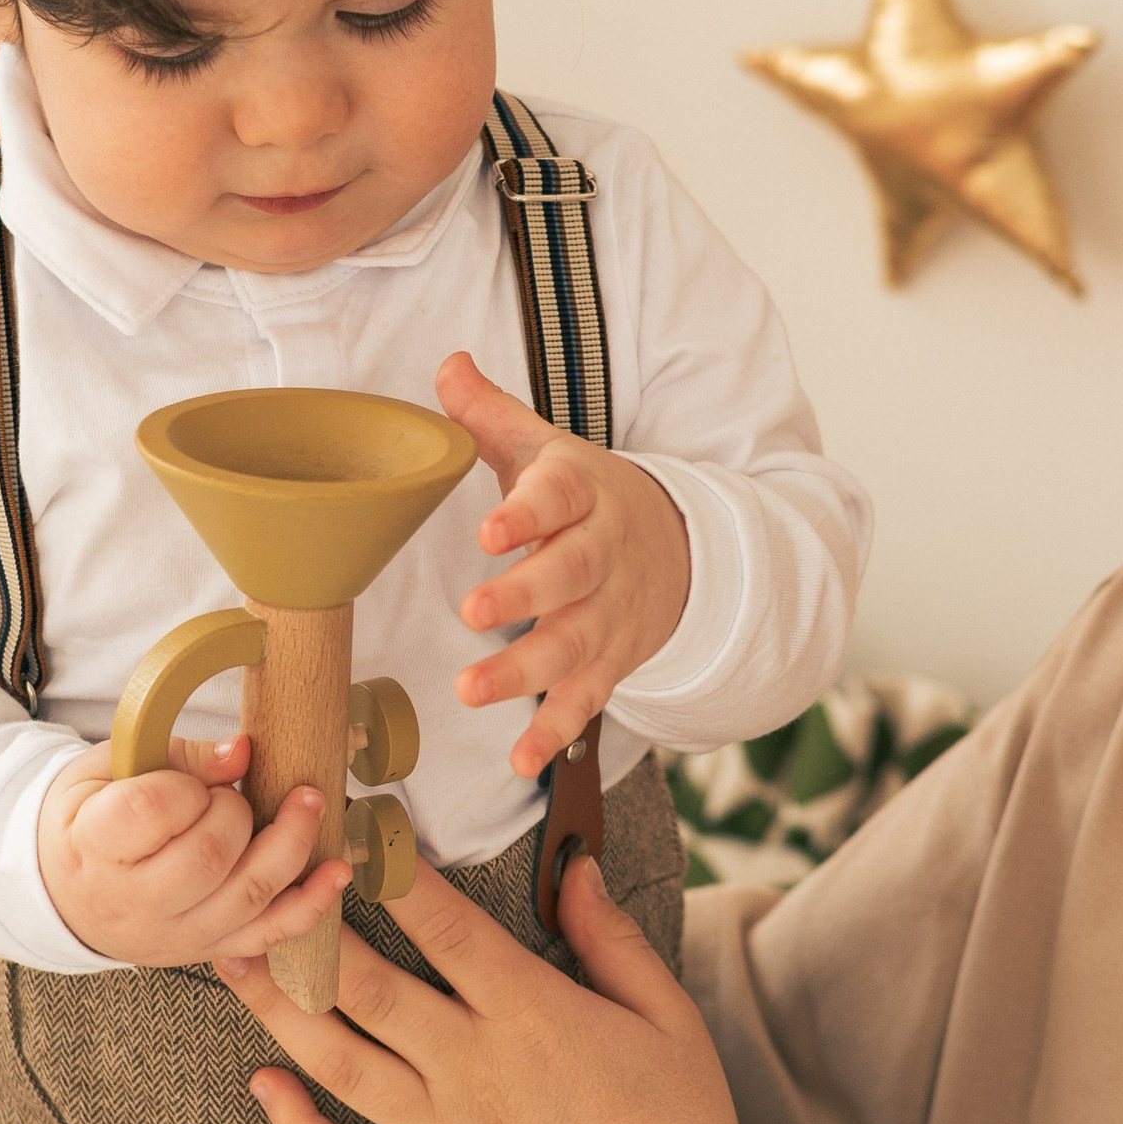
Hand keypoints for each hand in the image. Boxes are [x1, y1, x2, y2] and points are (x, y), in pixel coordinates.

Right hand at [39, 731, 347, 967]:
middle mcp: (133, 903)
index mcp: (93, 847)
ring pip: (249, 894)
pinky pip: (270, 934)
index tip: (191, 783)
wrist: (64, 890)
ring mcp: (176, 934)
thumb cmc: (90, 819)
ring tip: (308, 803)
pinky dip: (312, 904)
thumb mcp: (111, 770)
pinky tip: (337, 870)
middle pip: (210, 856)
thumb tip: (244, 752)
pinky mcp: (210, 949)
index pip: (152, 810)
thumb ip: (178, 758)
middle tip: (228, 797)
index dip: (186, 787)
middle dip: (236, 813)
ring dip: (291, 844)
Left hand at [226, 849, 765, 1123]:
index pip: (442, 923)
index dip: (389, 870)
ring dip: (276, 1006)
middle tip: (266, 879)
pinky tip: (262, 1084)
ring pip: (336, 1061)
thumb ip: (614, 940)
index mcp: (532, 1014)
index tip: (351, 826)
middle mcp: (471, 1068)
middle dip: (309, 925)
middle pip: (365, 983)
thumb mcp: (669, 1020)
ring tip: (230, 958)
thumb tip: (576, 868)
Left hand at [438, 350, 691, 781]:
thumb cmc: (585, 496)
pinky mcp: (612, 661)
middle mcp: (600, 555)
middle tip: (472, 612)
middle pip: (568, 575)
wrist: (676, 546)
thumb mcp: (547, 449)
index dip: (527, 512)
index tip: (490, 528)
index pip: (559, 496)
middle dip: (524, 595)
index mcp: (582, 494)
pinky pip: (586, 701)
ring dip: (523, 672)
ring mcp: (610, 614)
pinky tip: (520, 759)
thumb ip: (491, 415)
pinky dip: (553, 732)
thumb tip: (446, 364)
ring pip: (571, 644)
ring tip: (470, 691)